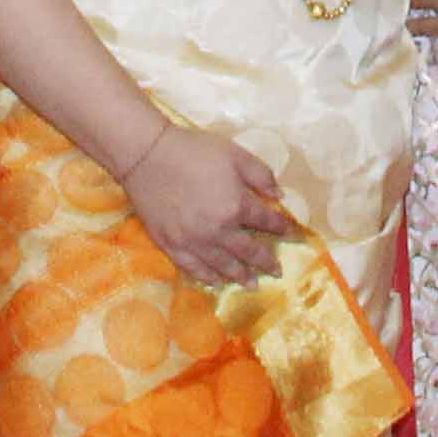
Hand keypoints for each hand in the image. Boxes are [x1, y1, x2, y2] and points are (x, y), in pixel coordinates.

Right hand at [121, 125, 296, 285]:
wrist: (147, 156)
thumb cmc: (194, 151)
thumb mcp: (235, 154)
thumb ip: (261, 175)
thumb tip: (280, 197)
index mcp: (237, 206)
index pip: (265, 221)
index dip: (280, 227)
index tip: (290, 233)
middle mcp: (218, 231)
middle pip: (248, 251)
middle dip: (266, 261)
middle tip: (277, 271)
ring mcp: (193, 242)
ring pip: (223, 266)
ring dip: (241, 276)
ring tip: (253, 284)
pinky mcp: (171, 246)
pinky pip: (194, 268)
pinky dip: (208, 277)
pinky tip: (217, 282)